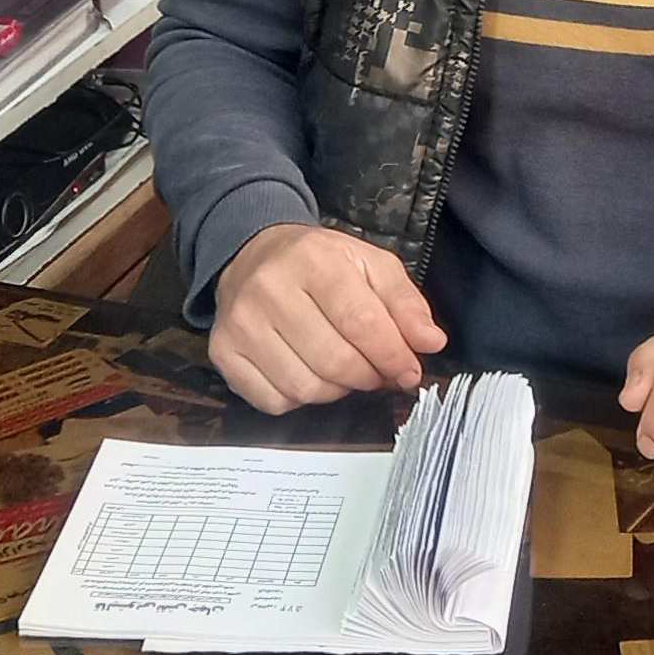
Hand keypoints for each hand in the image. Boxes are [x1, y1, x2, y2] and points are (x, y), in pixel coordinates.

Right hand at [209, 222, 447, 411]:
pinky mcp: (223, 352)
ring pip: (305, 388)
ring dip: (337, 390)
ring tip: (344, 371)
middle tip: (379, 373)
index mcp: (313, 260)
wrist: (252, 253)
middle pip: (334, 361)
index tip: (409, 370)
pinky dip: (300, 399)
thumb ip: (405, 302)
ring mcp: (241, 324)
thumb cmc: (319, 263)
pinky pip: (274, 401)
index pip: (360, 322)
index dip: (392, 355)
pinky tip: (308, 373)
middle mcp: (269, 290)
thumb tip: (430, 342)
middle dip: (368, 376)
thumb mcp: (371, 265)